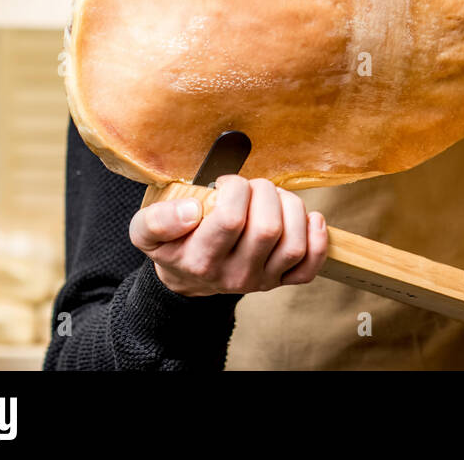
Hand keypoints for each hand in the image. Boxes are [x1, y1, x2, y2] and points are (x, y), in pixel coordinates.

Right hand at [129, 175, 328, 296]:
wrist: (188, 275)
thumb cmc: (173, 242)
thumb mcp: (146, 230)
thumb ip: (157, 220)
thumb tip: (191, 211)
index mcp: (200, 260)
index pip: (231, 219)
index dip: (234, 189)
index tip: (225, 183)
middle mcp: (233, 275)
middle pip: (268, 228)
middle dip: (264, 192)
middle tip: (251, 187)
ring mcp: (260, 280)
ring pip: (293, 243)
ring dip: (291, 208)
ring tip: (273, 198)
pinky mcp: (281, 281)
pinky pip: (310, 266)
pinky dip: (317, 239)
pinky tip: (307, 219)